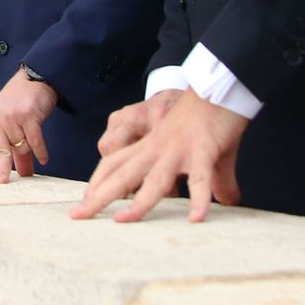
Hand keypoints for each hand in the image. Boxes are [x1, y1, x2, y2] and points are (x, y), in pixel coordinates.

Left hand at [0, 68, 56, 182]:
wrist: (32, 80)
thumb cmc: (17, 105)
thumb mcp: (6, 125)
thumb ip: (11, 149)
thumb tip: (21, 173)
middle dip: (1, 171)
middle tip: (0, 184)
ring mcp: (12, 119)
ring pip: (21, 148)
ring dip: (28, 159)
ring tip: (31, 172)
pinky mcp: (28, 116)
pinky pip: (35, 140)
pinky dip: (40, 151)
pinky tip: (43, 160)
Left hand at [71, 89, 247, 222]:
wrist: (218, 84)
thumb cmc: (205, 114)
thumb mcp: (196, 145)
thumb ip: (209, 177)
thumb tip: (225, 200)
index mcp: (149, 144)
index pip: (114, 163)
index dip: (98, 182)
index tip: (84, 202)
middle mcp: (156, 147)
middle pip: (122, 174)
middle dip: (99, 195)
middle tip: (78, 214)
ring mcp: (177, 149)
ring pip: (154, 180)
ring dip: (139, 202)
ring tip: (122, 220)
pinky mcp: (203, 149)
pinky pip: (200, 178)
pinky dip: (199, 198)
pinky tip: (196, 218)